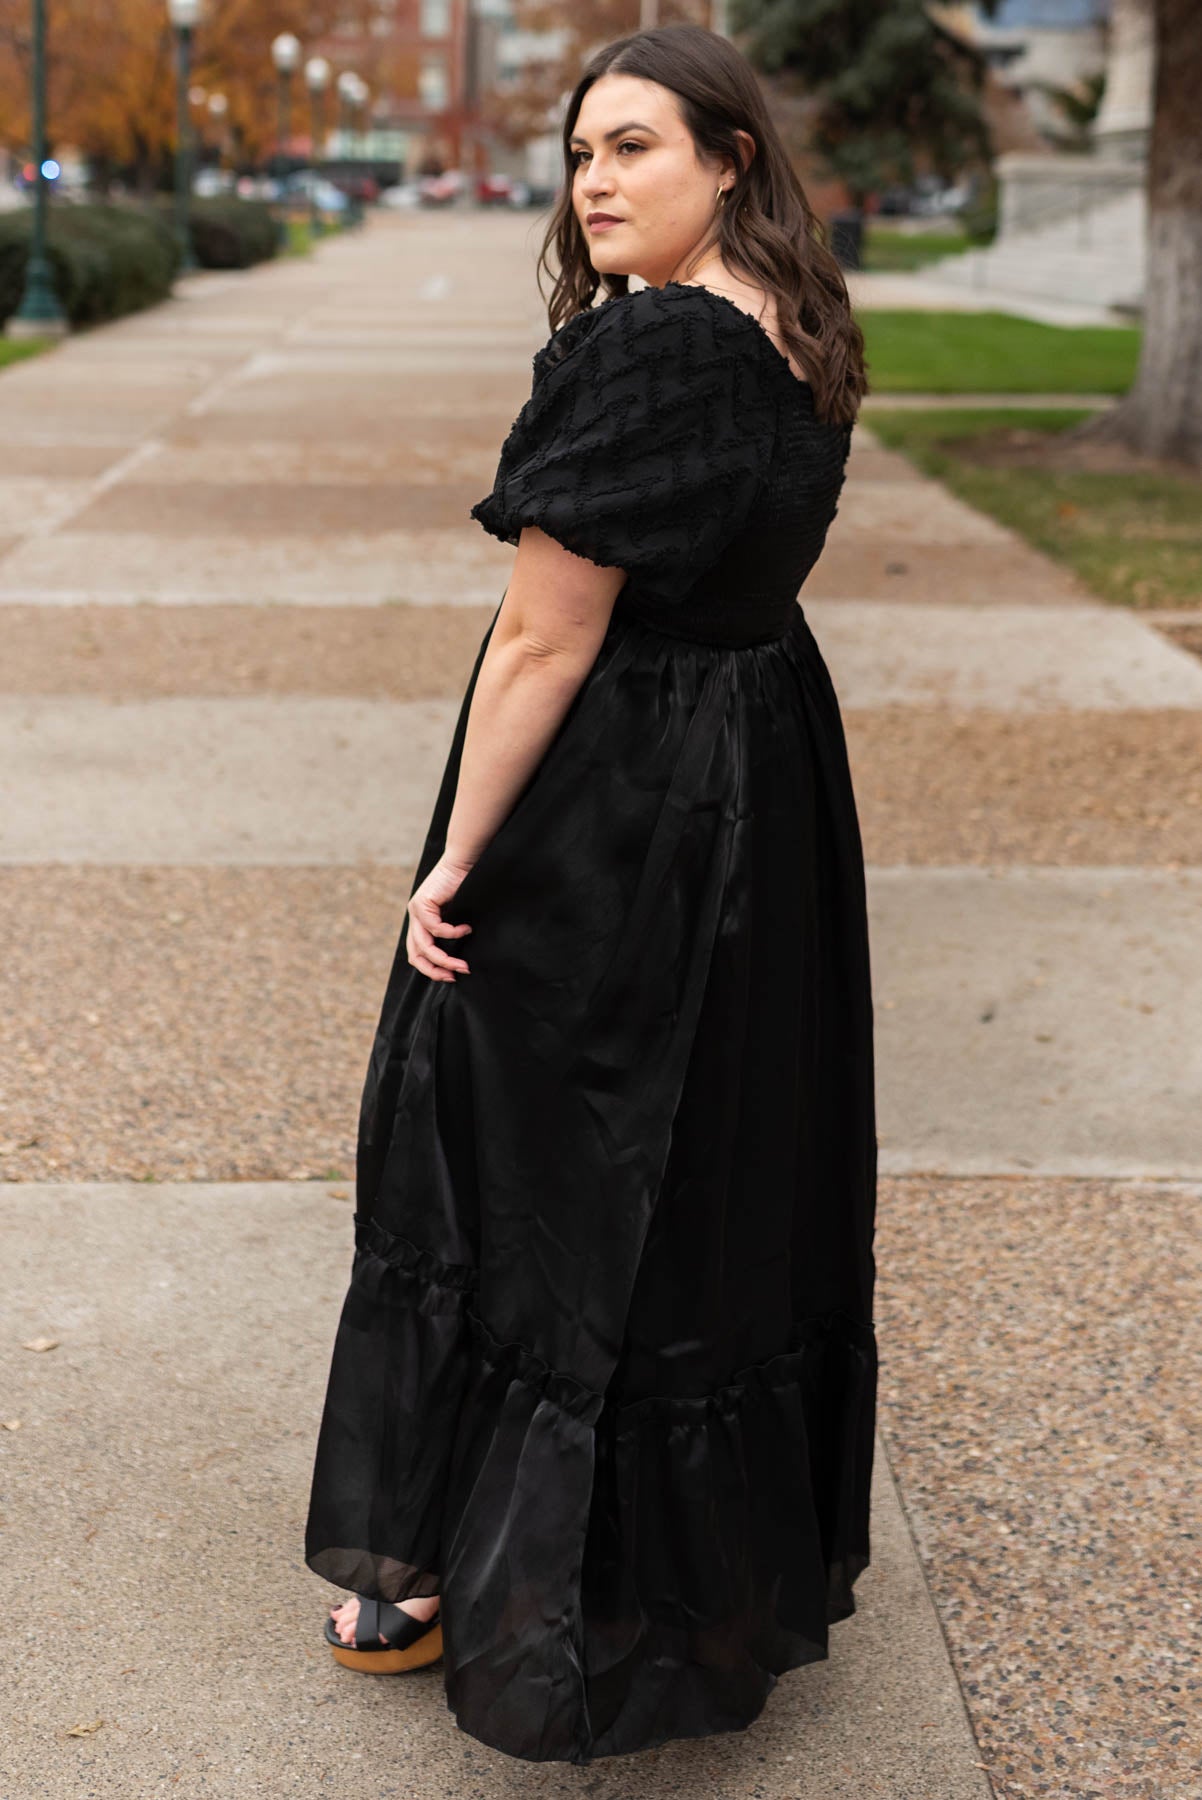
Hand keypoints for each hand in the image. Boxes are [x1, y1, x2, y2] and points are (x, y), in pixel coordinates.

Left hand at [405, 855, 474, 982]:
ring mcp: (415, 911)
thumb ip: (450, 933)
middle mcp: (414, 918)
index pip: (417, 954)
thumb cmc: (463, 887)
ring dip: (445, 959)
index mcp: (419, 922)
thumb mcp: (455, 916)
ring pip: (425, 946)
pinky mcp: (422, 903)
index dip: (432, 969)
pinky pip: (436, 928)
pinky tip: (466, 930)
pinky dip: (452, 933)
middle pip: (416, 955)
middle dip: (435, 970)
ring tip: (462, 964)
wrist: (462, 862)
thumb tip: (458, 960)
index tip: (452, 976)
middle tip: (455, 976)